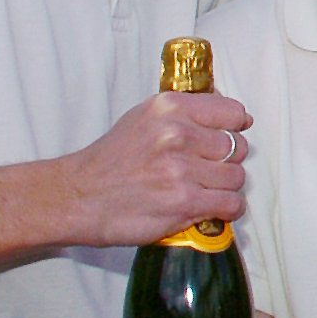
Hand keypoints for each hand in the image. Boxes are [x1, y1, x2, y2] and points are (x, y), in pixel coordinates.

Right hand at [59, 90, 252, 247]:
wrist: (77, 197)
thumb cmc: (111, 160)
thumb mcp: (145, 118)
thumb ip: (187, 114)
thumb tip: (239, 117)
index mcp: (169, 107)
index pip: (233, 113)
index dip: (234, 129)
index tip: (225, 140)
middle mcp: (177, 134)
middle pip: (238, 147)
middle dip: (227, 161)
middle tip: (206, 171)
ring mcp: (181, 169)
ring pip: (237, 177)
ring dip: (225, 188)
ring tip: (203, 191)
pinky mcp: (184, 202)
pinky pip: (232, 204)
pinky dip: (227, 210)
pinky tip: (210, 208)